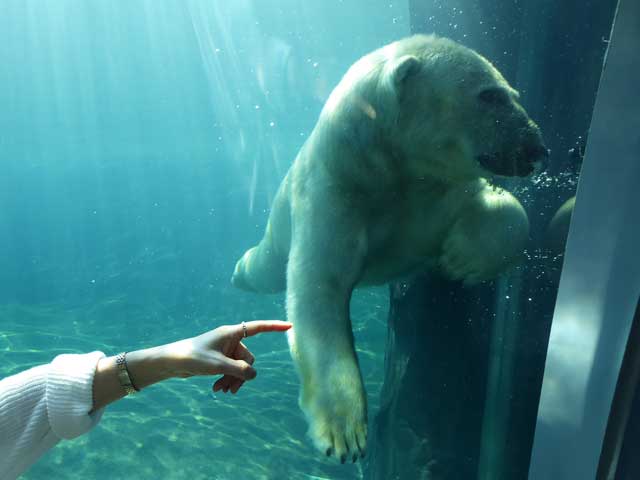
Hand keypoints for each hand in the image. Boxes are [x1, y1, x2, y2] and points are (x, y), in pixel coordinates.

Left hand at [160, 320, 291, 393]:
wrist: (171, 362)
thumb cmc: (193, 357)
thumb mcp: (218, 366)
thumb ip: (239, 370)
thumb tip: (253, 375)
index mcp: (232, 333)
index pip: (258, 328)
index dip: (274, 327)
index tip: (290, 326)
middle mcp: (231, 340)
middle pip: (248, 359)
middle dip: (241, 375)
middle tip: (230, 389)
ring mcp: (225, 350)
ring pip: (240, 367)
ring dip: (233, 380)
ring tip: (221, 391)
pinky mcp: (219, 359)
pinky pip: (232, 370)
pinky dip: (226, 380)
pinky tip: (217, 389)